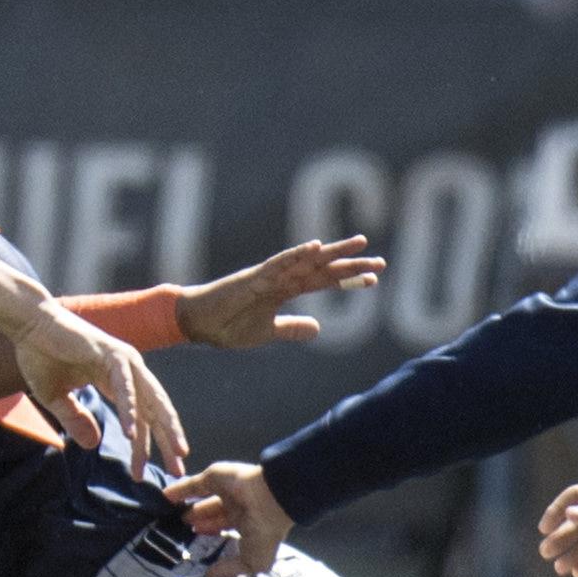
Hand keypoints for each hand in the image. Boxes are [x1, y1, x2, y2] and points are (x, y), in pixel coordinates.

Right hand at [10, 296, 188, 473]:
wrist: (26, 324)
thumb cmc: (40, 355)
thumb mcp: (56, 398)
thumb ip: (76, 420)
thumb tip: (93, 444)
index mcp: (117, 380)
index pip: (140, 417)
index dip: (144, 447)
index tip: (142, 475)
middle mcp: (127, 370)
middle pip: (155, 410)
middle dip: (169, 441)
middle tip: (179, 469)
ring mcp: (122, 360)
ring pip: (151, 399)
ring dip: (164, 428)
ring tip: (175, 453)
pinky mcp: (111, 353)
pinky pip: (125, 387)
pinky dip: (129, 410)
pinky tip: (132, 433)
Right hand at [177, 234, 383, 349]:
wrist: (197, 324)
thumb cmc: (227, 326)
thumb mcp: (267, 333)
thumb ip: (291, 328)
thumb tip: (319, 328)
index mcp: (284, 290)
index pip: (322, 281)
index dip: (347, 279)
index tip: (373, 280)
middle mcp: (281, 278)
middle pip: (322, 268)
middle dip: (350, 264)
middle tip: (380, 261)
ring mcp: (268, 276)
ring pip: (307, 261)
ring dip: (334, 253)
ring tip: (360, 244)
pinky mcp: (253, 278)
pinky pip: (279, 264)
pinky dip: (297, 254)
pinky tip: (316, 247)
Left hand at [177, 457, 290, 572]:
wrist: (269, 499)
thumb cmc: (265, 532)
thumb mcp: (252, 561)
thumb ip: (230, 569)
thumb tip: (210, 576)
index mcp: (249, 523)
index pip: (227, 528)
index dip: (212, 533)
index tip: (197, 542)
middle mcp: (237, 505)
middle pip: (213, 513)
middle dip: (199, 522)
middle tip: (182, 529)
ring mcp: (226, 490)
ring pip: (203, 499)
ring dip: (189, 507)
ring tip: (172, 516)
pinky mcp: (214, 476)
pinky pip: (192, 484)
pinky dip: (178, 490)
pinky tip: (164, 497)